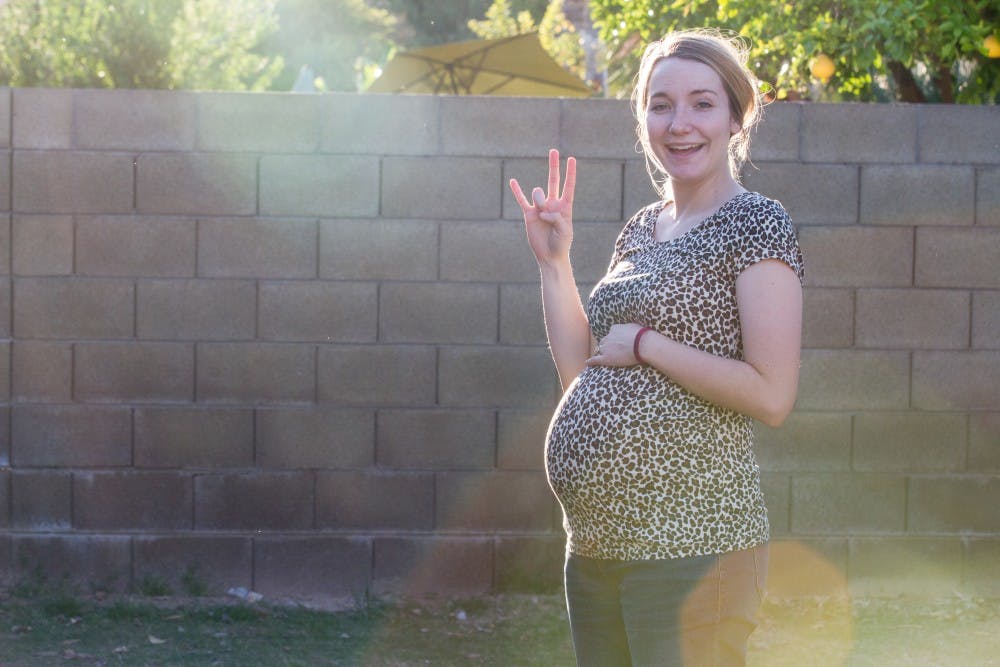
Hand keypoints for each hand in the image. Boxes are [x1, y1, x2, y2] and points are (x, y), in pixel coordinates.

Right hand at [509, 149, 575, 266]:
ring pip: (538, 193)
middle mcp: (553, 204)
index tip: (572, 159)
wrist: (549, 256)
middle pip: (553, 180)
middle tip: (554, 151)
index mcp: (565, 207)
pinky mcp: (529, 214)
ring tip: (541, 215)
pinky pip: (522, 200)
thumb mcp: (565, 232)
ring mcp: (540, 208)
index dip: (570, 173)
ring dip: (539, 201)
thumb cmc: (561, 245)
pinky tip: (513, 181)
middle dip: (554, 165)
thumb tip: (543, 210)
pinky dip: (517, 191)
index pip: (568, 186)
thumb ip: (557, 218)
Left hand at [586, 323, 644, 366]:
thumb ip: (626, 328)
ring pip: (601, 349)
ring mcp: (606, 348)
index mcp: (614, 329)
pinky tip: (587, 362)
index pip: (611, 334)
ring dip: (603, 352)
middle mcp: (608, 337)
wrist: (642, 345)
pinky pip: (596, 360)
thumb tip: (626, 329)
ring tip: (609, 357)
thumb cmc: (641, 335)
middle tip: (615, 350)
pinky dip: (591, 361)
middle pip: (604, 342)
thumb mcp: (633, 326)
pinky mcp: (607, 358)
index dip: (615, 338)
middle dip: (607, 345)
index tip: (619, 342)